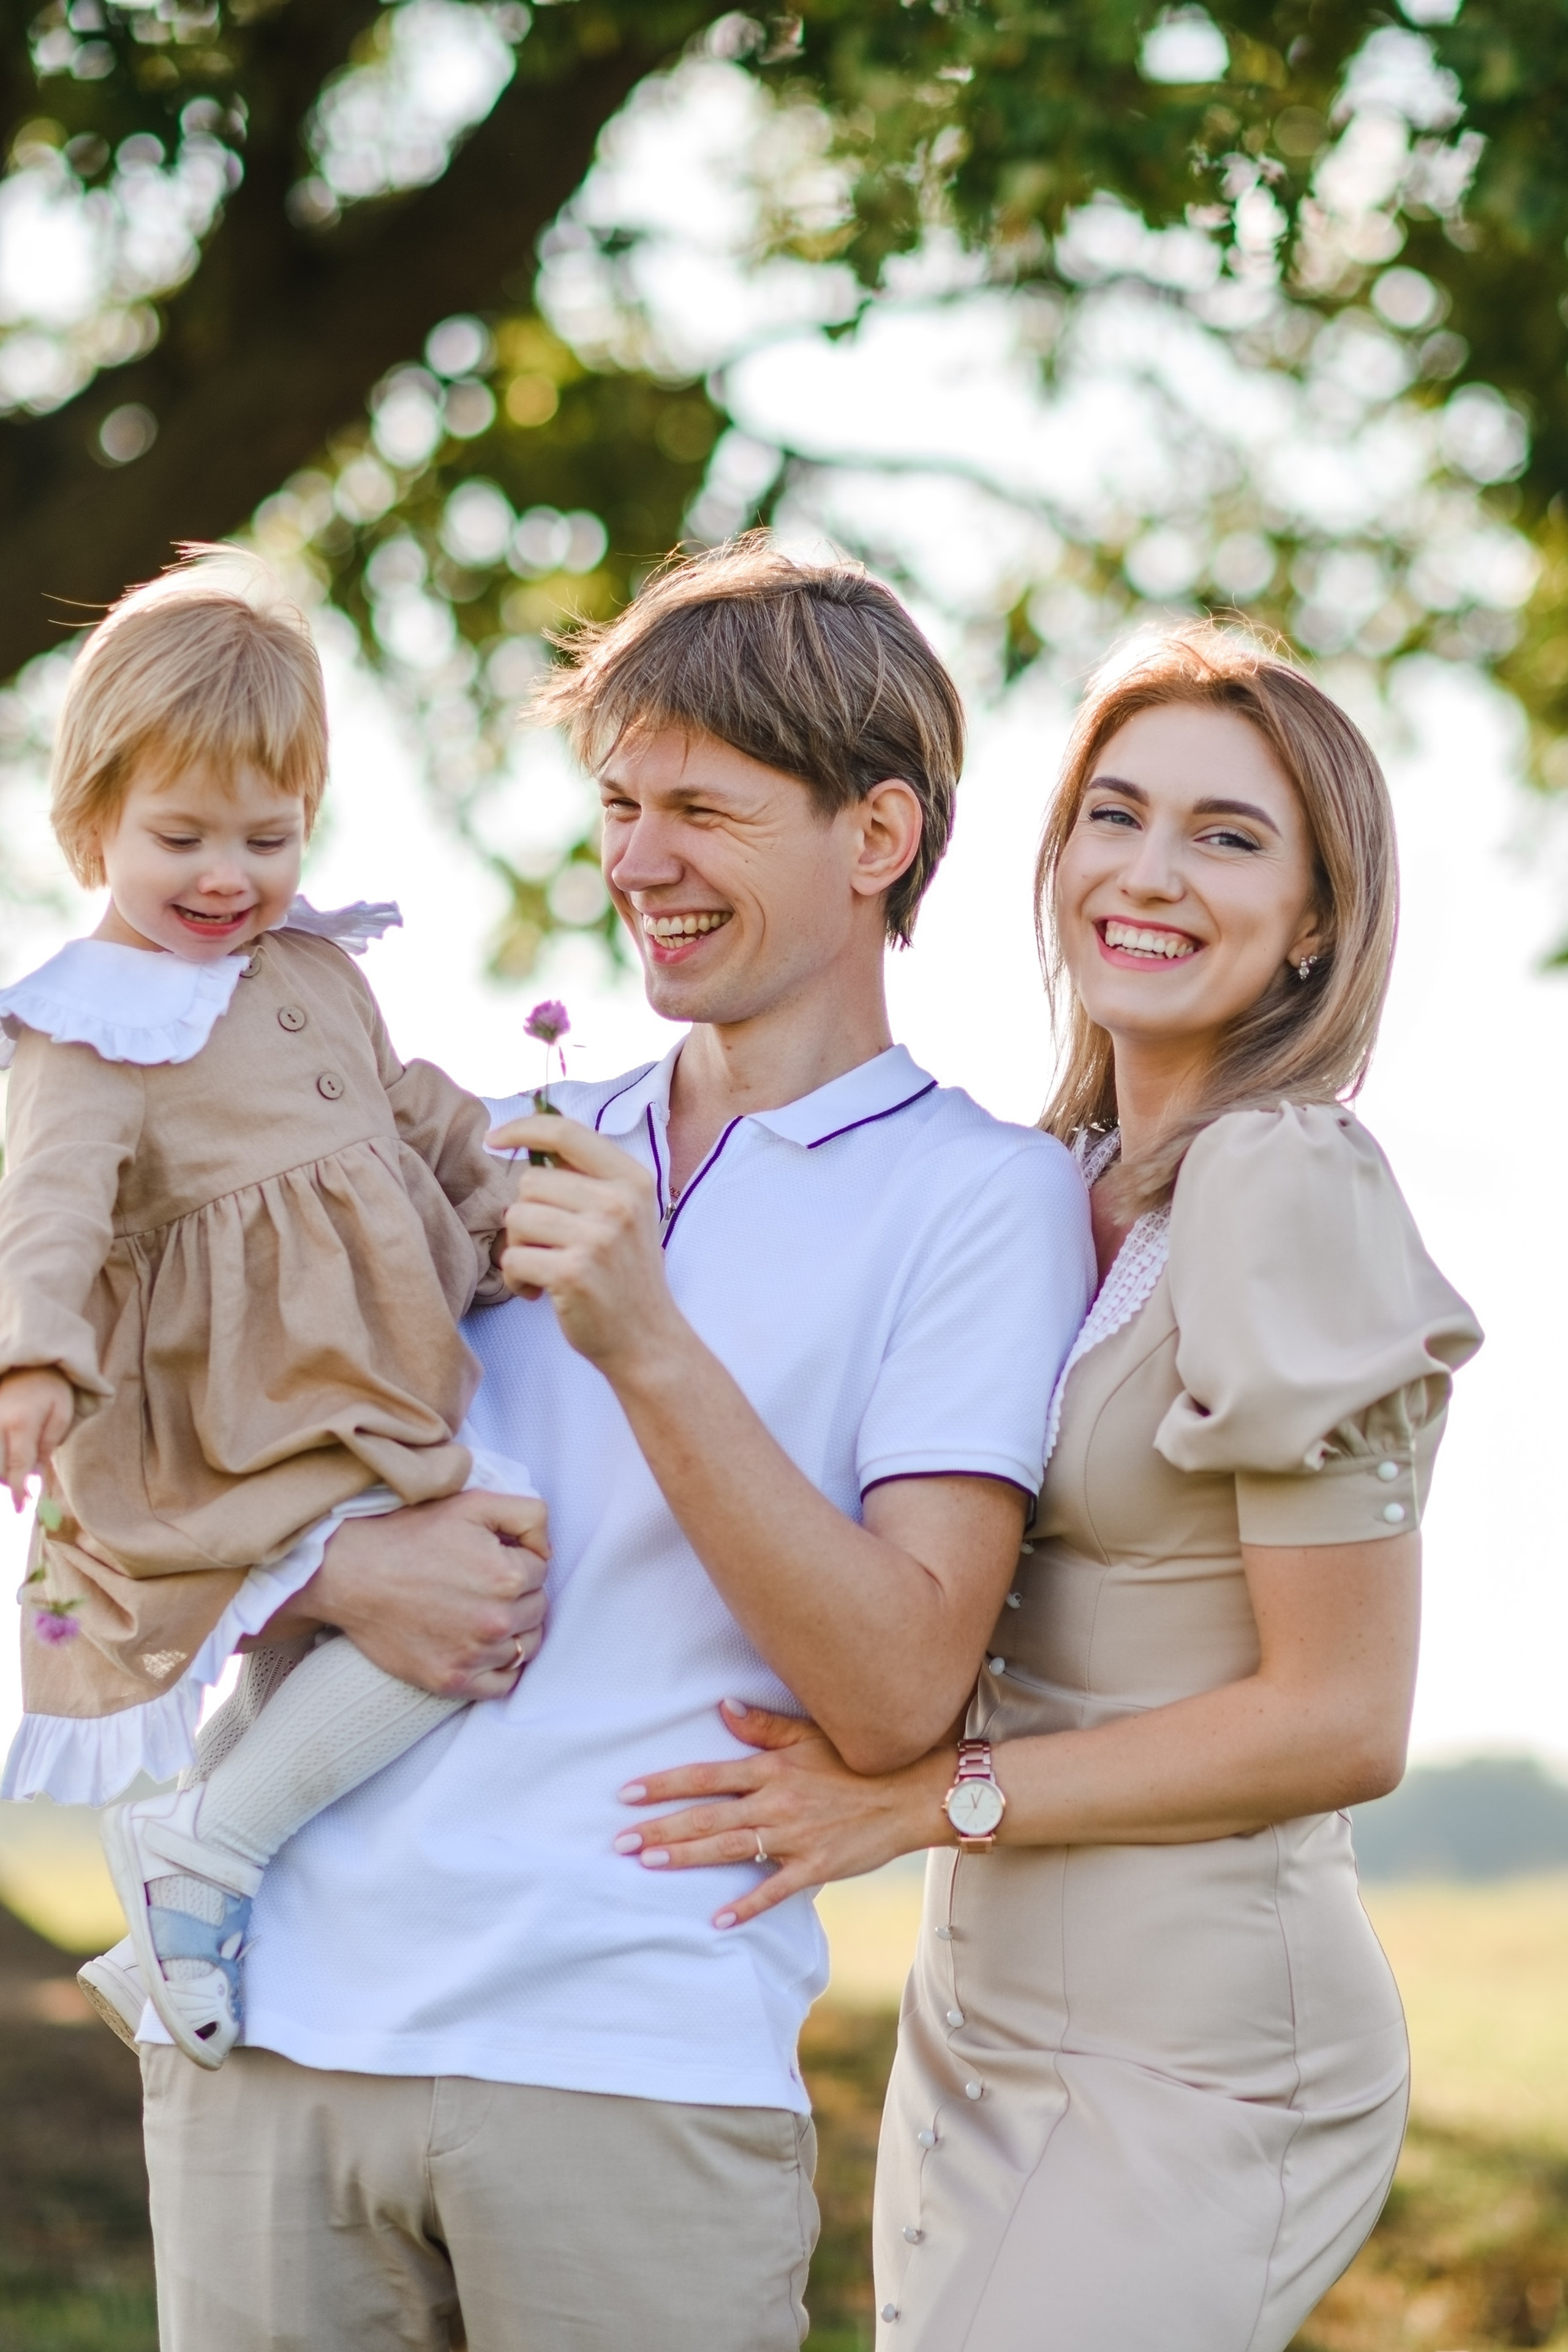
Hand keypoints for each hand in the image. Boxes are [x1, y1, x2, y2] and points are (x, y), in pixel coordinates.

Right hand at [0, 1368, 73, 1509]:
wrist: (27, 1360)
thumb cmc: (49, 1387)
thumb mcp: (61, 1412)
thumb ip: (49, 1443)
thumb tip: (37, 1473)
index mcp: (21, 1422)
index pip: (17, 1465)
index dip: (18, 1489)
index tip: (20, 1507)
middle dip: (6, 1482)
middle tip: (20, 1494)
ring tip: (13, 1473)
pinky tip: (6, 1462)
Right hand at [255, 1488, 550, 1699]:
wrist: (351, 1572)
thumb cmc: (410, 1535)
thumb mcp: (474, 1504)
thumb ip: (528, 1515)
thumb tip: (547, 1549)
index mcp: (507, 1576)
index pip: (542, 1572)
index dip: (519, 1560)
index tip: (492, 1558)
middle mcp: (495, 1620)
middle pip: (537, 1610)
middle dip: (520, 1594)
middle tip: (484, 1584)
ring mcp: (473, 1655)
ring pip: (525, 1647)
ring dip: (515, 1631)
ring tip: (483, 1612)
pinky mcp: (451, 1680)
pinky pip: (502, 1684)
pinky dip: (500, 1668)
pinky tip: (484, 1648)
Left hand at [485, 1115, 680, 1371]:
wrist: (646, 1339)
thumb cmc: (624, 1274)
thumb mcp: (624, 1214)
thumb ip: (586, 1179)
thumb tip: (528, 1143)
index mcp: (632, 1179)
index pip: (567, 1133)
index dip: (523, 1129)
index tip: (494, 1137)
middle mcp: (618, 1203)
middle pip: (531, 1182)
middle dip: (527, 1214)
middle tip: (549, 1245)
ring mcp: (597, 1238)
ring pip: (516, 1218)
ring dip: (519, 1248)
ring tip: (546, 1269)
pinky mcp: (573, 1273)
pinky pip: (513, 1259)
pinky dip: (516, 1280)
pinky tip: (539, 1292)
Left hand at [612, 1699, 953, 1927]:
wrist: (912, 1791)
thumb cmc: (860, 1758)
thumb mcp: (812, 1732)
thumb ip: (765, 1725)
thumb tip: (722, 1707)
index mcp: (772, 1768)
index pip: (706, 1776)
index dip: (664, 1785)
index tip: (627, 1793)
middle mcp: (776, 1801)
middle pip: (707, 1817)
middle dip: (660, 1828)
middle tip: (619, 1842)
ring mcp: (795, 1836)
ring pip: (730, 1848)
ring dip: (687, 1857)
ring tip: (649, 1863)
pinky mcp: (816, 1866)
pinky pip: (774, 1889)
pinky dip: (746, 1905)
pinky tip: (716, 1918)